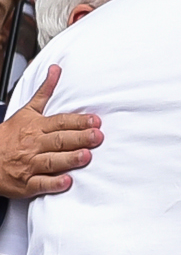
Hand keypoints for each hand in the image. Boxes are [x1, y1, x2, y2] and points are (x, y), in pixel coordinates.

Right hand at [0, 67, 101, 199]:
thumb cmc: (10, 136)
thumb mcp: (27, 111)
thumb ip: (45, 92)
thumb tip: (56, 70)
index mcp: (36, 127)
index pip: (60, 123)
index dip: (78, 122)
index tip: (95, 121)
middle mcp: (34, 145)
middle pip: (59, 140)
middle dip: (79, 138)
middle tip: (97, 137)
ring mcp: (30, 165)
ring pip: (52, 161)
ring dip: (69, 159)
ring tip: (86, 157)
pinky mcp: (27, 183)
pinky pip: (41, 184)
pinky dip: (53, 183)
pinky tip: (67, 182)